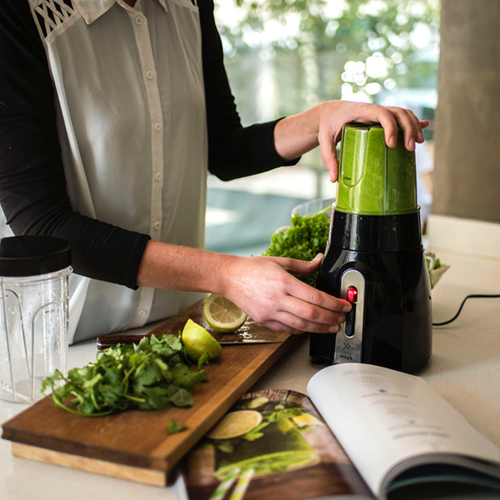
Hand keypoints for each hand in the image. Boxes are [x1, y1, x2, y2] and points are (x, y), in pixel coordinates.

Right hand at [221, 254, 351, 334]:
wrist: (229, 278)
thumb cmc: (253, 268)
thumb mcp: (281, 262)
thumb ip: (304, 265)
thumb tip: (320, 261)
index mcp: (283, 282)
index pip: (315, 297)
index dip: (334, 304)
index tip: (344, 305)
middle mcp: (277, 299)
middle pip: (311, 314)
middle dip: (331, 318)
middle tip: (343, 318)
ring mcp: (270, 313)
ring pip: (301, 326)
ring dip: (320, 328)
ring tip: (332, 326)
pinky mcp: (265, 321)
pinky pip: (288, 330)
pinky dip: (303, 330)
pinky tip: (312, 327)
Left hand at [274, 100, 429, 181]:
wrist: (329, 113)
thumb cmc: (327, 125)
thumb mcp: (325, 140)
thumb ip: (329, 157)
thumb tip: (334, 179)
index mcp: (361, 111)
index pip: (382, 113)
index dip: (390, 126)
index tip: (391, 144)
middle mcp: (374, 110)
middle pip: (399, 113)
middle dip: (408, 128)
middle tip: (410, 148)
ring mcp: (380, 113)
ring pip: (404, 113)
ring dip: (414, 126)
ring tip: (418, 144)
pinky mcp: (383, 117)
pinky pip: (402, 117)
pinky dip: (414, 122)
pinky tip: (424, 129)